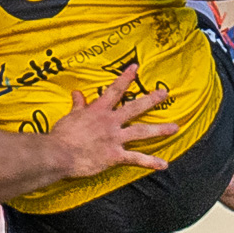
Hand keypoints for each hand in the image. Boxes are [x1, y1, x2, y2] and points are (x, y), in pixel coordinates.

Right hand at [49, 65, 177, 178]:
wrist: (58, 154)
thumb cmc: (61, 135)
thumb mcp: (70, 116)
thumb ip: (78, 105)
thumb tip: (77, 93)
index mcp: (98, 110)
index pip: (115, 90)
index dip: (125, 78)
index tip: (136, 68)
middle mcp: (110, 122)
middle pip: (135, 108)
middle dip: (151, 100)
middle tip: (164, 93)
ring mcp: (115, 138)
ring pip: (142, 132)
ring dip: (159, 129)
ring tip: (175, 127)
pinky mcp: (115, 156)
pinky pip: (136, 159)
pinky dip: (150, 162)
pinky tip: (164, 164)